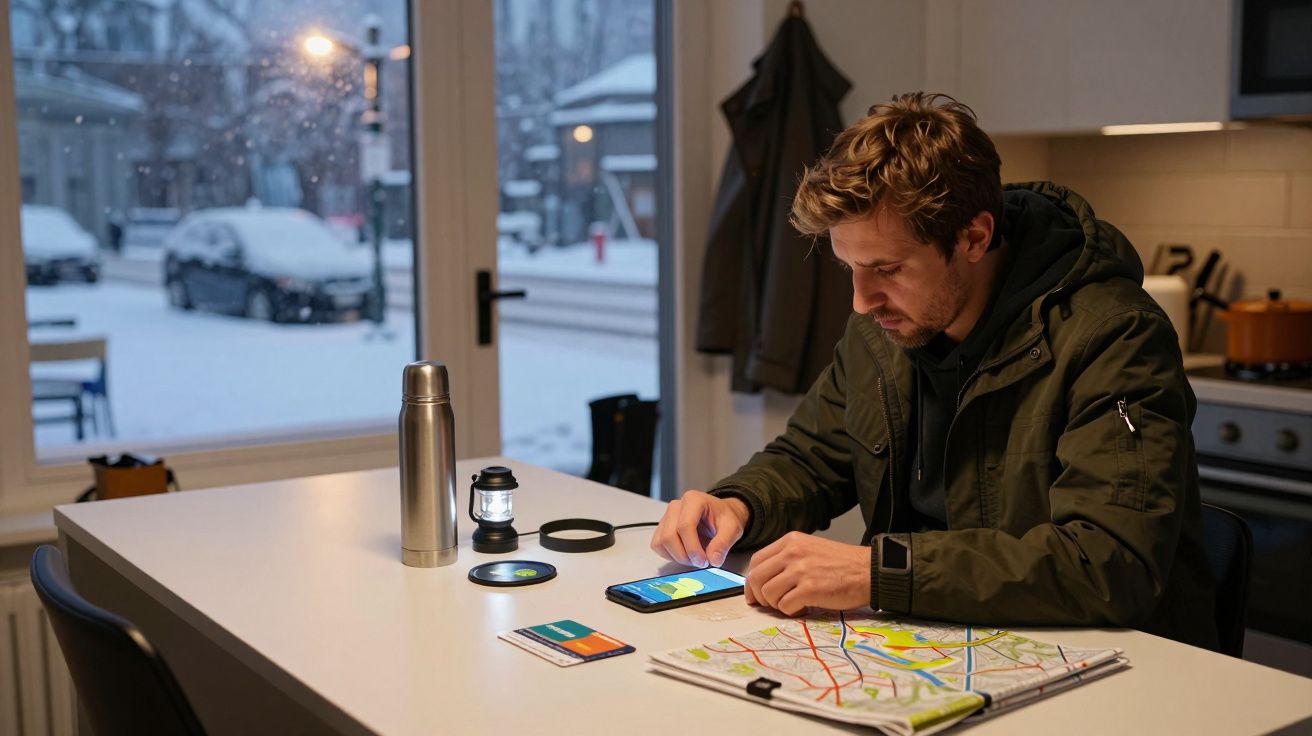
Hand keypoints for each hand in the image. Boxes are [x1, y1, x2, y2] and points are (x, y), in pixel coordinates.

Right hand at [650, 490, 748, 567]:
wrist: (719, 515)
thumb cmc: (724, 518)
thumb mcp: (732, 528)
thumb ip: (723, 543)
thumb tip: (714, 560)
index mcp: (693, 500)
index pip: (685, 525)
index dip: (693, 548)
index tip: (704, 561)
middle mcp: (676, 506)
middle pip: (669, 536)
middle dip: (684, 555)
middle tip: (700, 562)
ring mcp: (666, 517)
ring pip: (661, 542)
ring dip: (677, 557)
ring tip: (693, 558)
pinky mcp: (662, 528)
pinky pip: (657, 545)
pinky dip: (669, 555)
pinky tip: (684, 555)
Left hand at [744, 532, 870, 615]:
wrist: (869, 571)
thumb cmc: (842, 564)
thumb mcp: (810, 549)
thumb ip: (787, 559)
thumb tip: (763, 581)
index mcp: (790, 541)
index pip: (756, 561)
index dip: (752, 581)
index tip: (755, 593)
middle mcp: (792, 552)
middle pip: (756, 578)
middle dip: (759, 596)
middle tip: (769, 605)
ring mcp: (800, 570)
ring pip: (768, 594)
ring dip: (776, 605)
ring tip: (792, 605)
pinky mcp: (810, 589)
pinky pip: (785, 606)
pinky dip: (790, 612)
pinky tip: (802, 609)